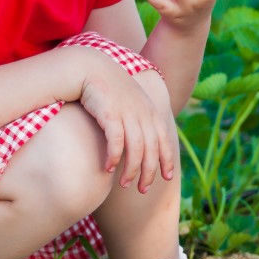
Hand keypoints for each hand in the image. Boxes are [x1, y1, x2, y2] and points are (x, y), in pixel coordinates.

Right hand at [75, 51, 175, 192]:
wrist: (91, 68)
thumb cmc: (111, 89)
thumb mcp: (133, 102)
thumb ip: (141, 119)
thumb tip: (145, 141)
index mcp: (151, 111)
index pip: (164, 140)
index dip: (166, 160)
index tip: (167, 177)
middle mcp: (143, 113)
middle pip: (151, 149)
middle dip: (149, 172)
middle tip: (143, 190)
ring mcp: (127, 113)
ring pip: (136, 149)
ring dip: (132, 170)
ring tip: (125, 184)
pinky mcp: (110, 113)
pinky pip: (116, 141)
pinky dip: (114, 156)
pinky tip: (109, 168)